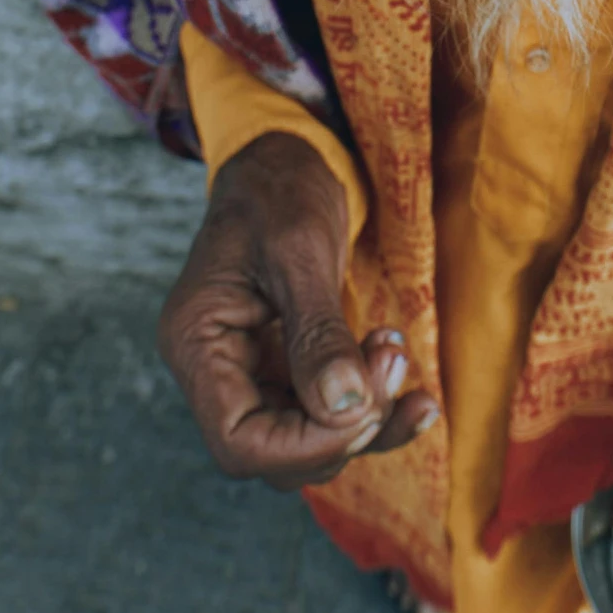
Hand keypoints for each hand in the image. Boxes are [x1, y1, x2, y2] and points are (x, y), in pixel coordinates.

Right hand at [157, 129, 439, 489]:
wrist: (286, 161)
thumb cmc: (279, 191)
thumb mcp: (298, 250)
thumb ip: (317, 332)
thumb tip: (345, 408)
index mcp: (196, 342)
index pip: (237, 440)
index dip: (303, 446)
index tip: (364, 410)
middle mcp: (217, 370)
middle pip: (275, 452)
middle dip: (344, 426)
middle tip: (392, 364)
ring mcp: (254, 374)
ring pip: (310, 441)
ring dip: (369, 418)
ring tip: (400, 356)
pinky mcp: (289, 370)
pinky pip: (330, 414)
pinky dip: (375, 409)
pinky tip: (417, 393)